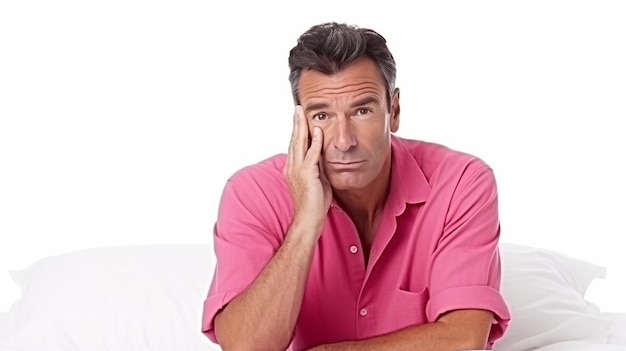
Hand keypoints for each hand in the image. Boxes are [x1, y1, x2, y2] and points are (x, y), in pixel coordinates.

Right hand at [284, 105, 331, 235]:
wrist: (309, 219)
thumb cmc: (314, 203)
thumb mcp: (317, 180)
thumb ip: (318, 166)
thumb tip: (323, 155)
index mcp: (293, 168)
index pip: (295, 145)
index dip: (297, 130)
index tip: (299, 117)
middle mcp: (292, 166)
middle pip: (294, 140)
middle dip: (296, 123)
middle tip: (297, 108)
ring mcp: (297, 170)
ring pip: (299, 144)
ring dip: (302, 127)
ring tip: (302, 113)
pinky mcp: (307, 175)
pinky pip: (311, 155)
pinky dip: (314, 142)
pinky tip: (317, 131)